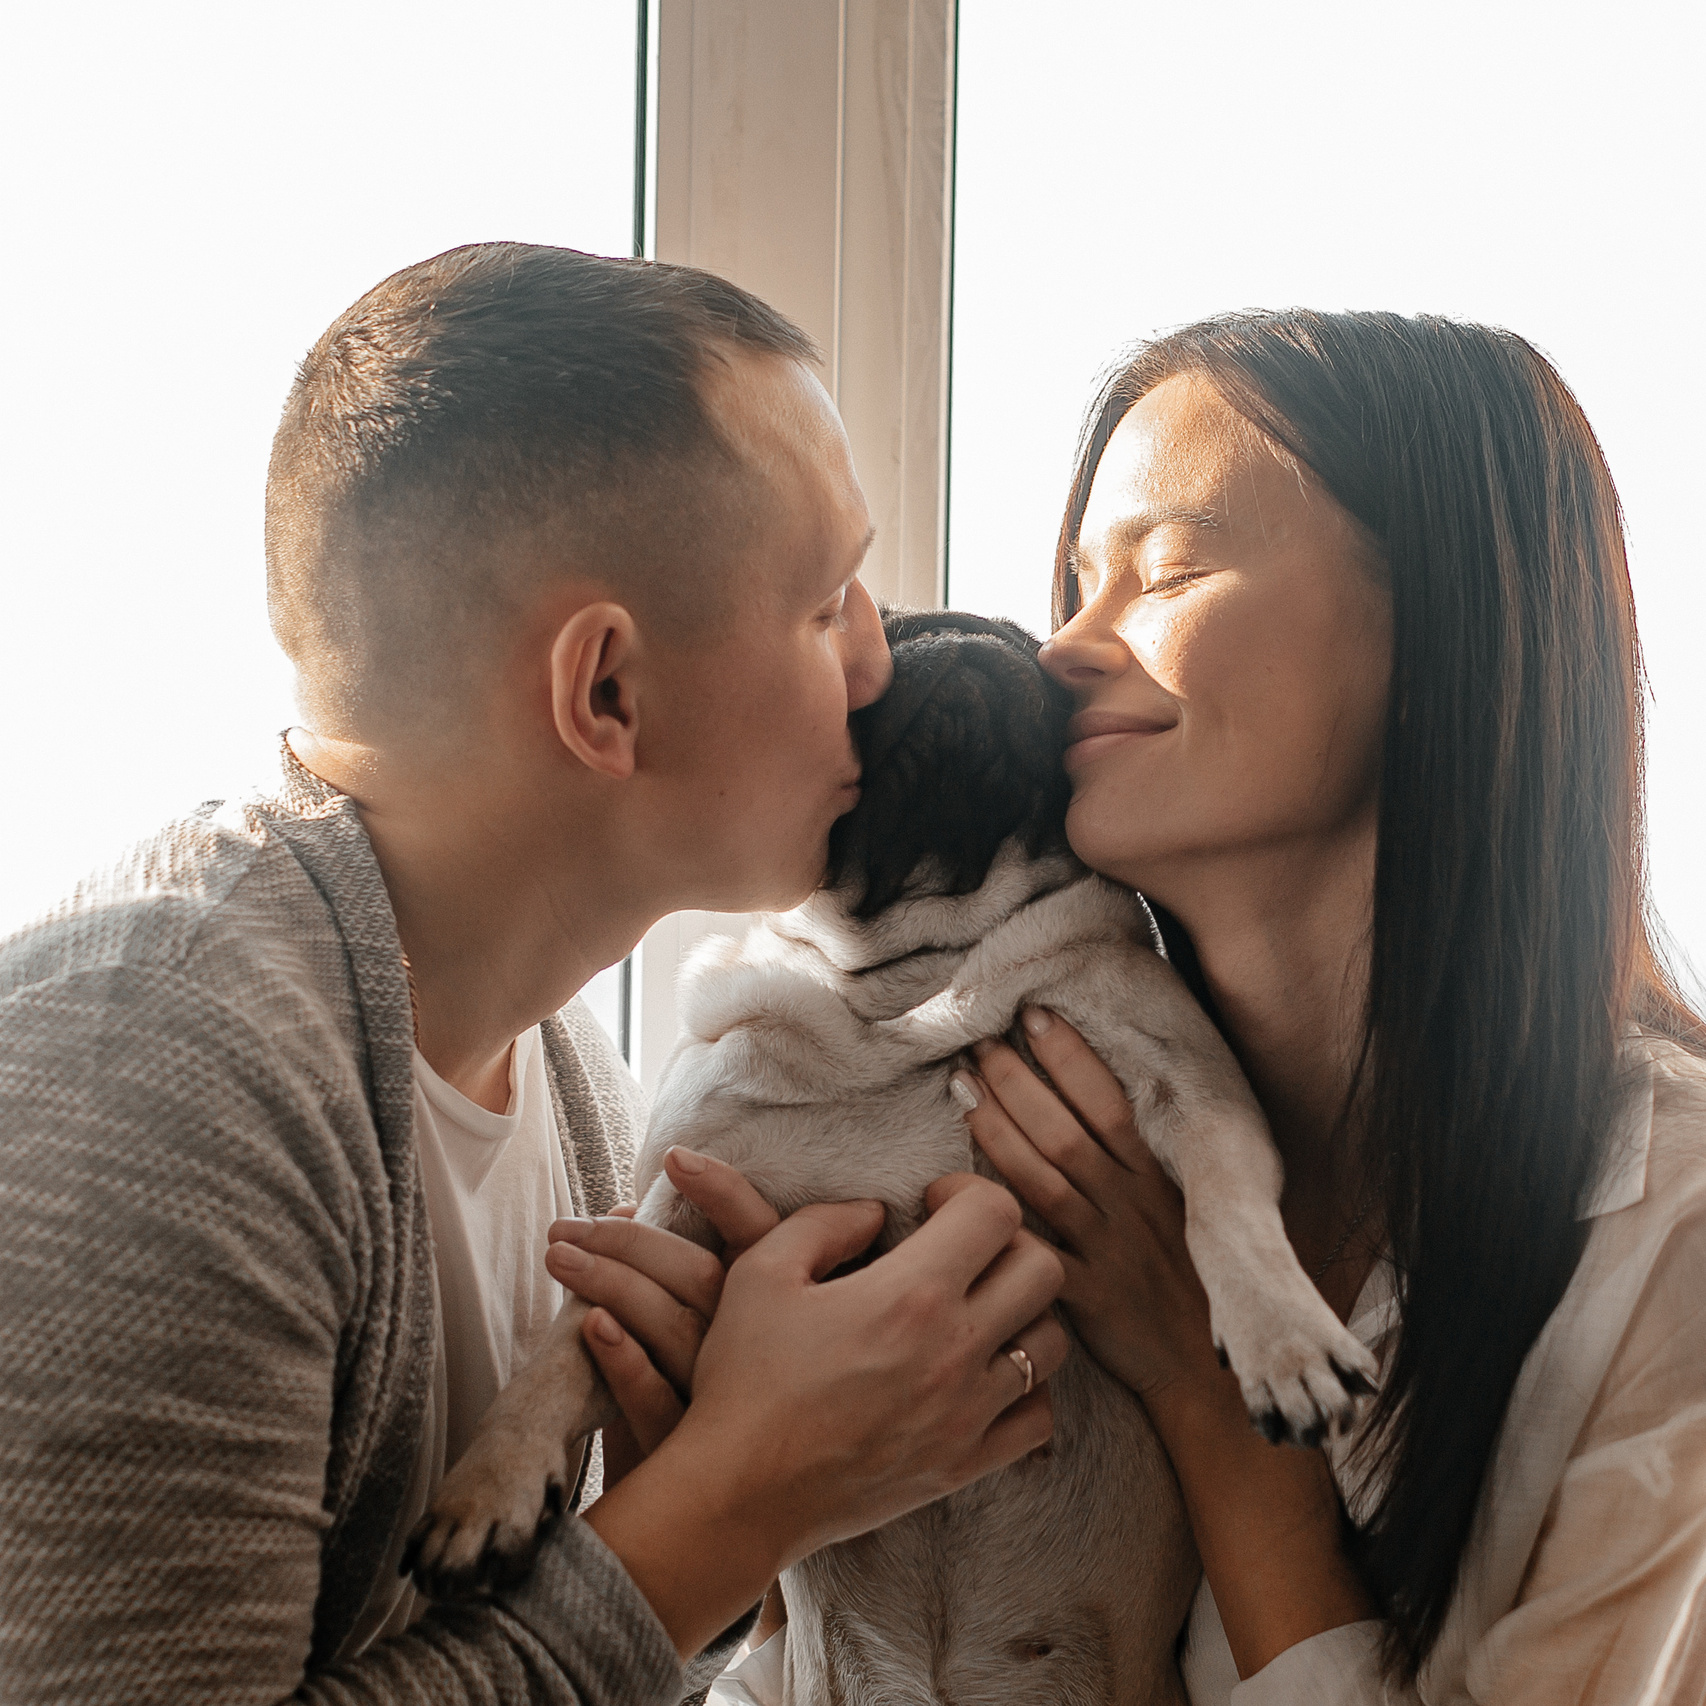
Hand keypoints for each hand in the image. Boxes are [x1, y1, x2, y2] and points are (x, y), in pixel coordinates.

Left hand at [545, 1146, 780, 1481]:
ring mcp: (732, 1404)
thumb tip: (620, 1210)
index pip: (760, 1235)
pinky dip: (625, 1364)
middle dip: (631, 1242)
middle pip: (702, 1276)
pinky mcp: (693, 1456)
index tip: (675, 1158)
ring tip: (557, 1259)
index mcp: (780, 1310)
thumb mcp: (713, 1332)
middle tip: (566, 1227)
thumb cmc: (714, 1408)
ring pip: (674, 1331)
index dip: (723, 1193)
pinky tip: (592, 1328)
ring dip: (612, 1286)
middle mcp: (764, 1351)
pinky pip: (659, 1407)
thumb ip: (672, 1273)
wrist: (728, 1526)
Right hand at [583, 1172, 1067, 1655]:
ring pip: (1053, 1341)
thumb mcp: (762, 1270)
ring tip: (975, 1310)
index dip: (968, 1190)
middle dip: (1009, 1242)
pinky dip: (1027, 1387)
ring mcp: (967, 1414)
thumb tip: (877, 1212)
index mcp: (910, 1294)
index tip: (933, 1204)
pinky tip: (982, 1373)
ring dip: (1024, 1313)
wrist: (738, 1494)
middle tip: (963, 1250)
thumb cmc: (744, 1379)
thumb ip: (827, 1220)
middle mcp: (955, 1351)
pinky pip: (1040, 1415)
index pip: (996, 1211)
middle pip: (1044, 1268)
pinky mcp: (965, 1464)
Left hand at [957, 1011, 1223, 1411]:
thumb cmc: (1192, 1281)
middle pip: (1065, 1131)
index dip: (1070, 1057)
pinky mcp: (1086, 1298)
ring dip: (997, 1128)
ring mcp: (1108, 1250)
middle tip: (978, 1041)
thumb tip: (1099, 1097)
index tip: (1033, 1015)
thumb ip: (1144, 1161)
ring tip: (961, 1088)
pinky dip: (993, 1220)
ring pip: (1044, 1179)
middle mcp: (1133, 1206)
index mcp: (1159, 1178)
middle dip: (1017, 1080)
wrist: (1212, 1376)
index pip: (1109, 1103)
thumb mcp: (1187, 1210)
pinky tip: (947, 1190)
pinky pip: (1033, 1252)